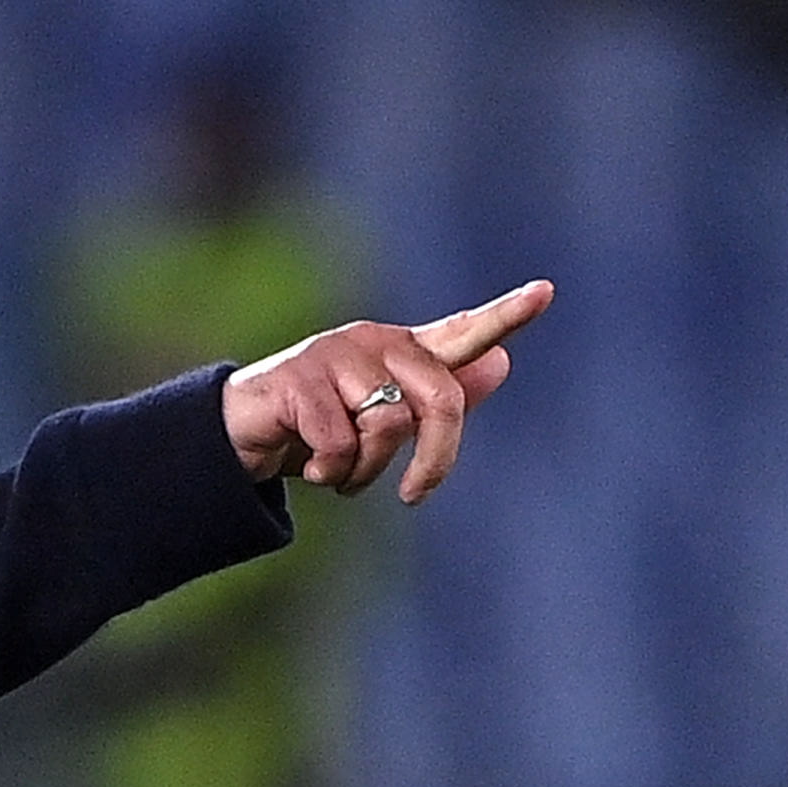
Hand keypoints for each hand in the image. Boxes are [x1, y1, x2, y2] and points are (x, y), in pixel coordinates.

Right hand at [222, 278, 553, 504]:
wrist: (242, 436)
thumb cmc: (321, 429)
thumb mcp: (384, 421)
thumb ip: (440, 398)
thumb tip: (502, 362)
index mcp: (403, 352)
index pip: (463, 332)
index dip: (506, 315)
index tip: (545, 291)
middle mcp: (375, 342)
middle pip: (441, 399)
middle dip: (435, 459)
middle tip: (415, 495)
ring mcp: (336, 355)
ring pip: (388, 426)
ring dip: (366, 470)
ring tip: (338, 469)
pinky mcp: (300, 378)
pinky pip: (342, 443)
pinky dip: (331, 471)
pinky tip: (307, 466)